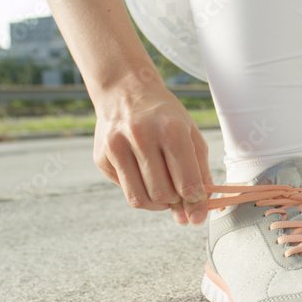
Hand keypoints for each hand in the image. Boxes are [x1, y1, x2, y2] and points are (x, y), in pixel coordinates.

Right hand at [92, 83, 212, 225]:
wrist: (125, 90)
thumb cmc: (164, 115)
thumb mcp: (191, 134)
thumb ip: (200, 172)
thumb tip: (199, 210)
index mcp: (171, 130)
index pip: (186, 182)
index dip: (196, 201)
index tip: (198, 206)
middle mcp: (141, 137)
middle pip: (163, 194)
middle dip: (176, 202)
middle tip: (180, 195)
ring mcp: (116, 147)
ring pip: (140, 199)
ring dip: (157, 204)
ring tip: (165, 193)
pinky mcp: (101, 157)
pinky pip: (125, 191)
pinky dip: (140, 192)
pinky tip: (144, 175)